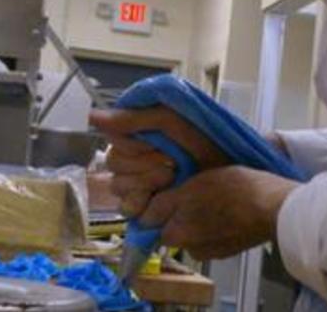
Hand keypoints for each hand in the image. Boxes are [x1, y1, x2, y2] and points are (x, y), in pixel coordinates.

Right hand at [90, 107, 227, 216]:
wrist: (233, 173)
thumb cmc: (208, 143)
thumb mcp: (174, 123)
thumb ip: (135, 118)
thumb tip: (93, 117)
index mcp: (140, 135)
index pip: (113, 141)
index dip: (133, 146)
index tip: (157, 146)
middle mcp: (137, 159)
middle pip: (114, 164)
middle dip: (142, 165)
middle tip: (170, 163)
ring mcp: (141, 184)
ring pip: (118, 186)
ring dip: (144, 182)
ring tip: (171, 177)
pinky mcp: (149, 207)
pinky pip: (128, 208)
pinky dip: (142, 202)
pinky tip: (161, 196)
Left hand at [139, 166, 297, 259]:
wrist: (273, 208)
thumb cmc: (234, 190)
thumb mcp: (192, 185)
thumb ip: (165, 202)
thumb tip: (146, 215)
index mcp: (177, 232)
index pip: (150, 221)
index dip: (155, 205)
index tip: (163, 192)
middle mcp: (190, 247)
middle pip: (172, 227)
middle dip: (177, 212)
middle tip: (192, 191)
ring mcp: (210, 251)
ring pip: (191, 231)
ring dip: (196, 218)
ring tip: (213, 198)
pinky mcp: (228, 250)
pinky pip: (210, 236)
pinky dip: (214, 225)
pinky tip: (226, 209)